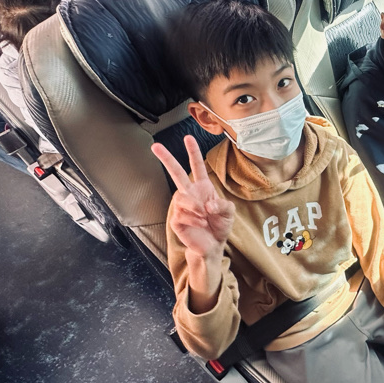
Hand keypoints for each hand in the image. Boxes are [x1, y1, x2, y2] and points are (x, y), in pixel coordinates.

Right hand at [152, 136, 234, 260]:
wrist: (213, 245)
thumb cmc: (219, 225)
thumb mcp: (228, 212)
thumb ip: (222, 205)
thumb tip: (207, 204)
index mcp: (202, 187)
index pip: (196, 166)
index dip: (193, 152)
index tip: (188, 138)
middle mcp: (189, 193)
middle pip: (176, 173)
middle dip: (166, 158)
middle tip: (155, 146)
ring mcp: (181, 206)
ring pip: (183, 198)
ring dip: (197, 208)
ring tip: (205, 217)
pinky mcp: (176, 219)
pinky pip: (183, 214)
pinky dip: (196, 220)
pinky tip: (201, 224)